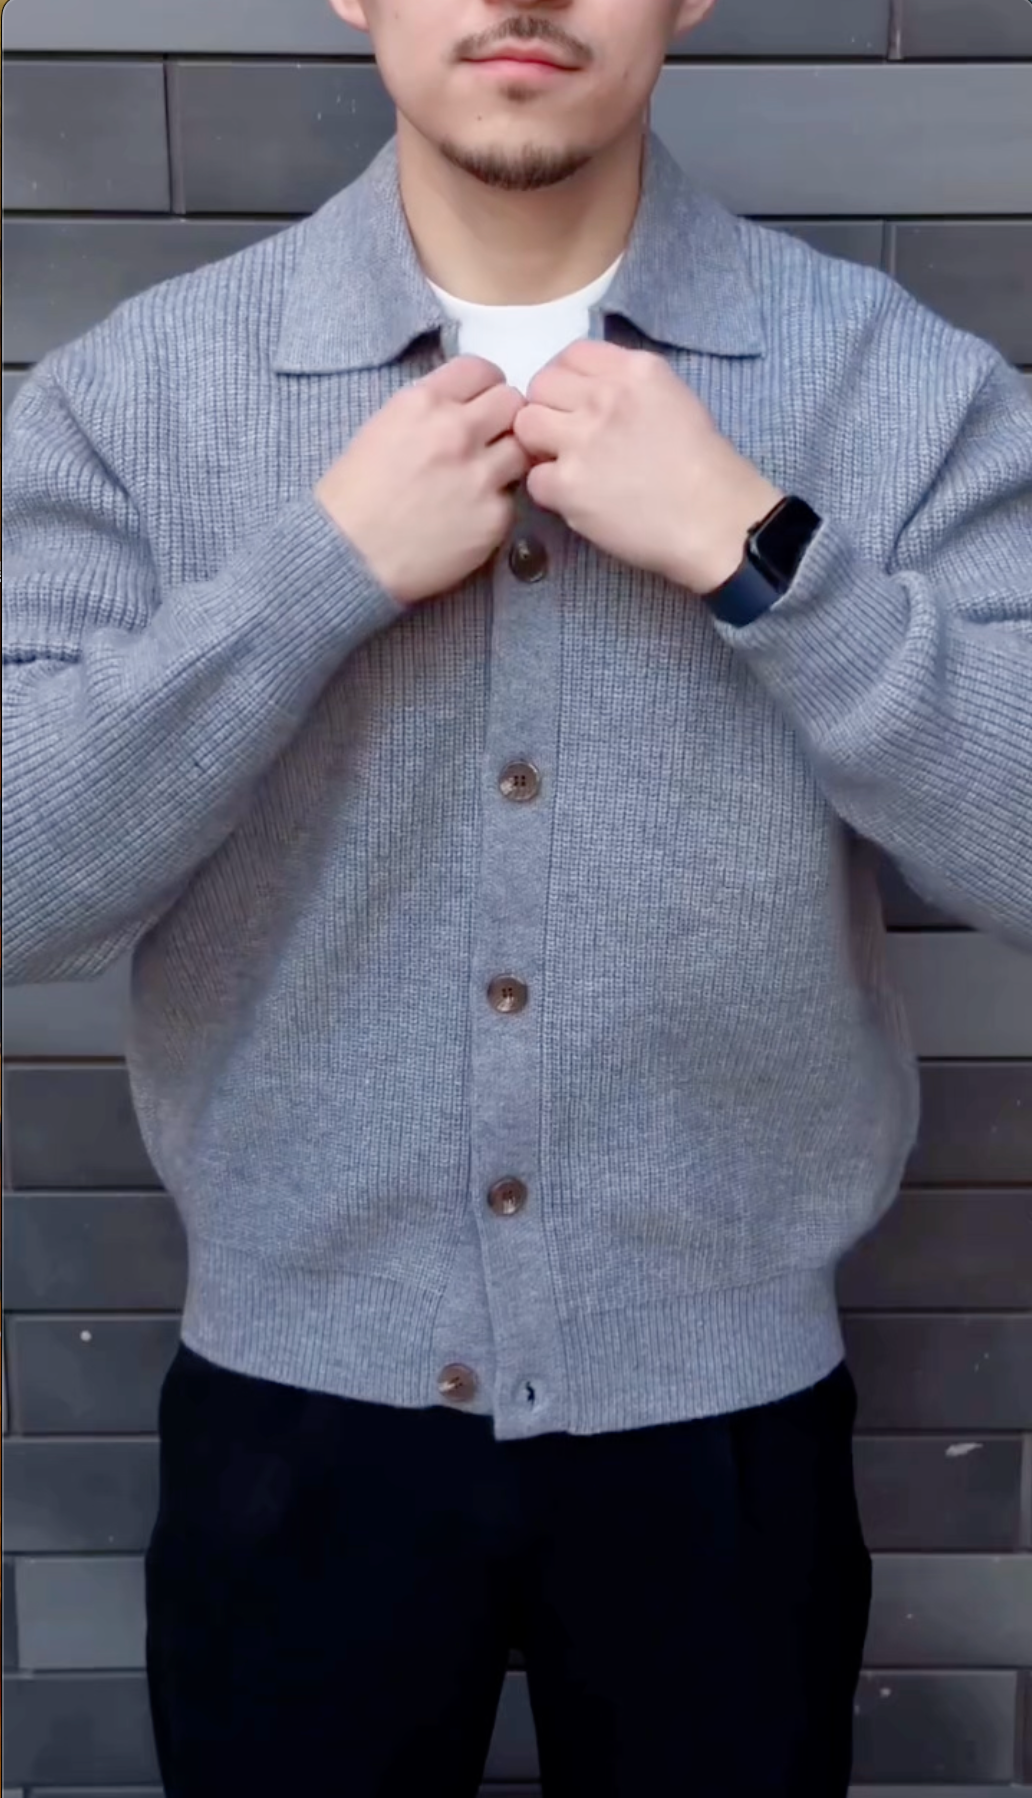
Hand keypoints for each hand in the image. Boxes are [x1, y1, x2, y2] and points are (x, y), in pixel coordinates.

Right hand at [315, 357, 530, 606]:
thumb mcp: (381, 429)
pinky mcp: (495, 516)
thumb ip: (426, 413)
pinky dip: (497, 504)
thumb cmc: (352, 497)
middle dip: (504, 418)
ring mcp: (481, 474)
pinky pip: (513, 498)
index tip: (481, 405)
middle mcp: (457, 431)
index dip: (485, 388)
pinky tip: (471, 516)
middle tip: (490, 440)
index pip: (482, 370)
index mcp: (423, 402)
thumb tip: (460, 410)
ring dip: (508, 460)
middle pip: (512, 402)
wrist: (348, 556)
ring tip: (482, 480)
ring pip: (522, 448)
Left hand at [512, 340, 784, 593]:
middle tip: (565, 438)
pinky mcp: (569, 485)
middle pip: (541, 385)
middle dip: (547, 410)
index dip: (566, 380)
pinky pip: (534, 478)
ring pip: (525, 425)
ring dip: (538, 446)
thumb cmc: (705, 468)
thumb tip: (589, 395)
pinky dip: (549, 491)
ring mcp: (583, 440)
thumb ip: (629, 389)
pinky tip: (575, 500)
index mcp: (635, 371)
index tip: (574, 404)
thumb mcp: (674, 400)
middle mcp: (604, 396)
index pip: (572, 354)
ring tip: (564, 466)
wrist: (716, 520)